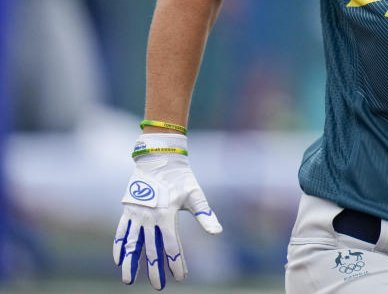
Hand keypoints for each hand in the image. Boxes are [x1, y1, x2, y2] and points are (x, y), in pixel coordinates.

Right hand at [114, 133, 221, 289]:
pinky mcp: (127, 210)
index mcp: (167, 214)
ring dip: (130, 263)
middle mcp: (149, 217)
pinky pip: (120, 232)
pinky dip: (118, 247)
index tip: (180, 277)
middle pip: (151, 249)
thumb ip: (205, 214)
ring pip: (131, 244)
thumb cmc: (181, 178)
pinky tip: (118, 260)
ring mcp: (136, 215)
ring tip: (128, 281)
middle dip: (155, 269)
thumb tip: (217, 232)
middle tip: (159, 286)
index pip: (172, 245)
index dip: (177, 262)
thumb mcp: (195, 194)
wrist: (159, 158)